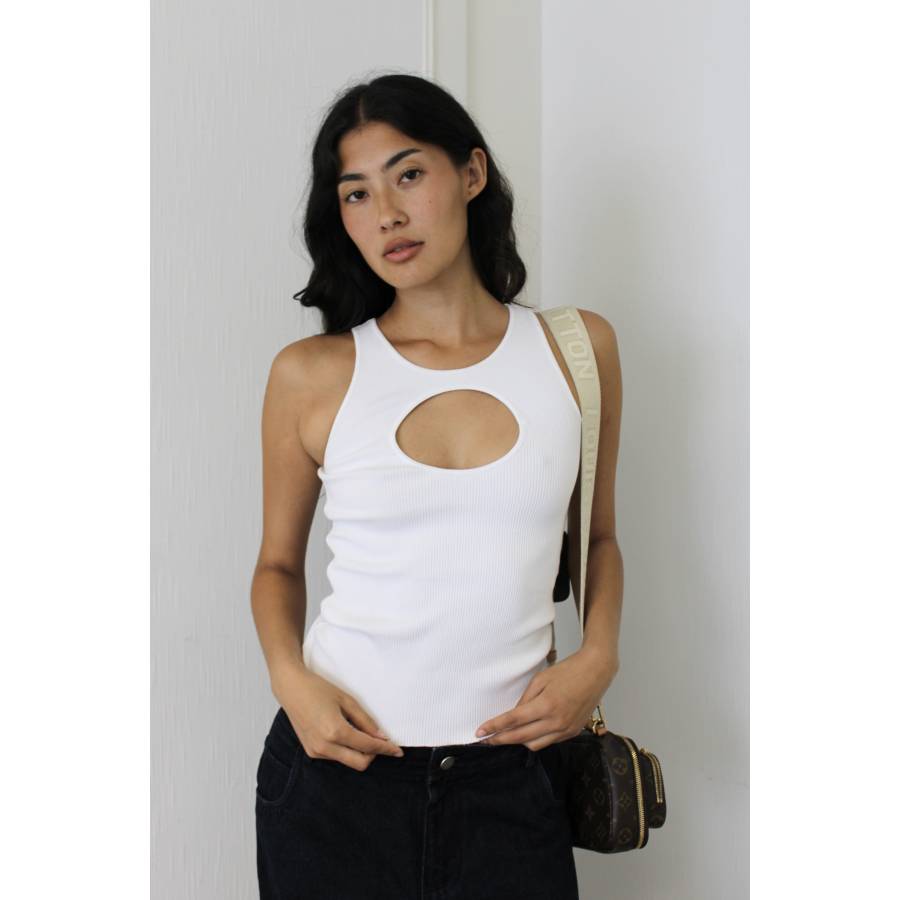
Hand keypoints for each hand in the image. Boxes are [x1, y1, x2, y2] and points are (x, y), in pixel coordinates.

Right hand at [272, 661, 404, 770]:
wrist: (291, 688)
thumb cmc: (318, 689)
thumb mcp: (347, 700)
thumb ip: (365, 721)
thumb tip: (381, 737)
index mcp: (335, 731)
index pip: (368, 746)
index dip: (386, 749)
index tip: (398, 751)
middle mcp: (324, 746)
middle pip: (360, 763)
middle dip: (374, 755)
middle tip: (382, 742)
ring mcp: (316, 751)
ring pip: (348, 761)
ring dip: (360, 752)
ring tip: (360, 731)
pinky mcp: (311, 752)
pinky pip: (336, 757)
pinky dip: (346, 749)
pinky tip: (345, 733)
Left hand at [473, 648, 617, 749]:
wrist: (596, 671)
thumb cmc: (568, 671)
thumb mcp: (541, 679)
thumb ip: (525, 699)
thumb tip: (513, 715)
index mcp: (546, 706)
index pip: (513, 721)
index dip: (494, 727)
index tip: (480, 732)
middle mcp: (556, 722)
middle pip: (521, 738)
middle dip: (501, 740)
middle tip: (486, 739)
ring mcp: (566, 730)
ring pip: (535, 745)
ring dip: (518, 742)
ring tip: (505, 736)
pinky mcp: (573, 732)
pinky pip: (549, 741)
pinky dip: (535, 739)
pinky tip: (527, 732)